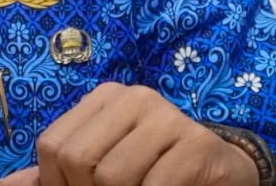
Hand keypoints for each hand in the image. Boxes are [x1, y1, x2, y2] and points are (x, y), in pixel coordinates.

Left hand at [0, 83, 259, 185]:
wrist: (222, 175)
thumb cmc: (154, 173)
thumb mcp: (101, 169)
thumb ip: (53, 176)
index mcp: (104, 100)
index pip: (53, 146)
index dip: (60, 185)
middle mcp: (135, 98)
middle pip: (79, 160)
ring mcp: (168, 117)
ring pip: (113, 177)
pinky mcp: (197, 145)